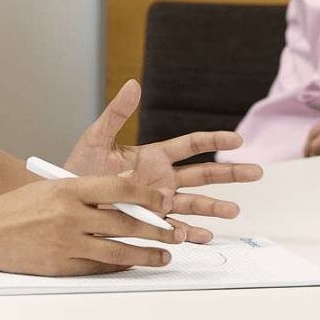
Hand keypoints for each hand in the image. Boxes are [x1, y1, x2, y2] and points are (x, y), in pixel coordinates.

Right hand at [0, 173, 184, 275]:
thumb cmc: (15, 207)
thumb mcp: (52, 186)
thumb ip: (85, 189)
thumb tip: (121, 186)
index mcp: (69, 188)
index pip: (120, 188)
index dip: (148, 196)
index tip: (163, 202)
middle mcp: (70, 215)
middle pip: (126, 223)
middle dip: (157, 230)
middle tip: (173, 233)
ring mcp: (66, 243)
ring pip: (118, 251)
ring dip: (146, 254)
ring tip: (163, 256)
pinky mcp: (61, 265)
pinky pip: (99, 268)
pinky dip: (120, 267)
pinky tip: (132, 265)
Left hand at [62, 79, 263, 242]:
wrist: (63, 200)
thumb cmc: (78, 168)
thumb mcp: (96, 137)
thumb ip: (116, 113)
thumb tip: (132, 84)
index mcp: (153, 155)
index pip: (191, 145)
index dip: (214, 140)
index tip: (237, 139)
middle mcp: (161, 179)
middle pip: (203, 174)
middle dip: (230, 173)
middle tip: (256, 172)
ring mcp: (157, 202)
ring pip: (194, 204)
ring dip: (214, 208)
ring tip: (235, 210)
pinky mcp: (148, 222)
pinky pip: (172, 229)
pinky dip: (188, 233)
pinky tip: (204, 235)